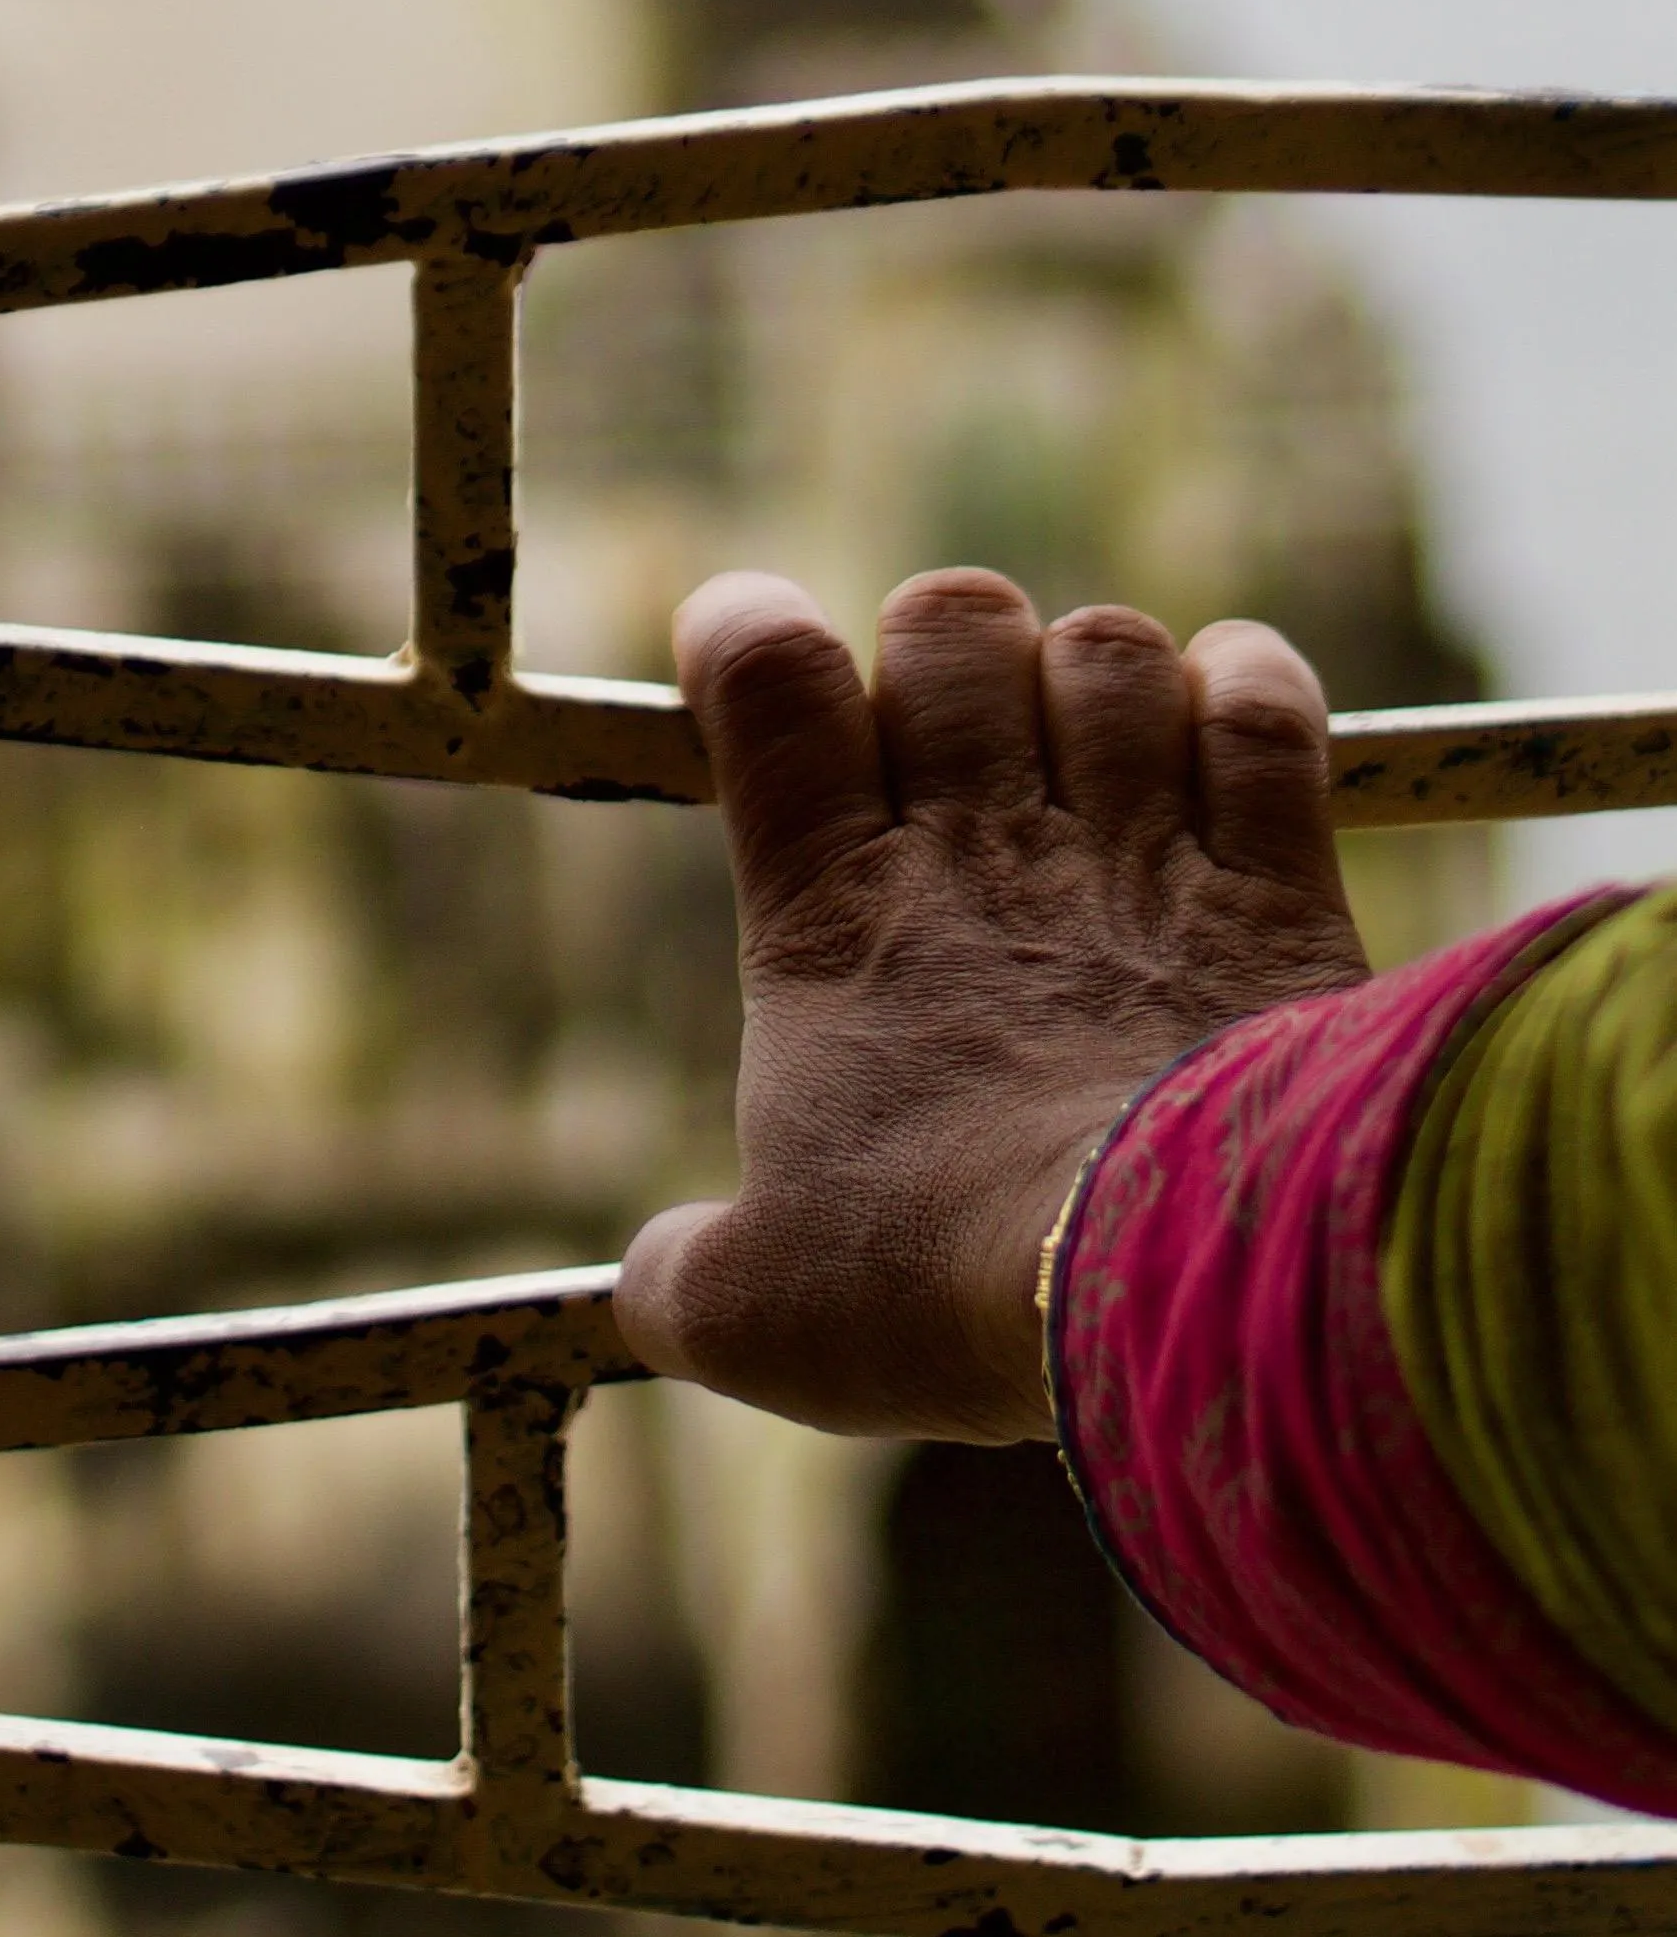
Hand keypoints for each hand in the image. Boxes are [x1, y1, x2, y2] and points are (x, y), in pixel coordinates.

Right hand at [616, 561, 1367, 1440]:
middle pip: (949, 620)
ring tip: (1097, 748)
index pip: (769, 681)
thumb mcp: (763, 1316)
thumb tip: (659, 1284)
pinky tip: (1228, 718)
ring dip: (1092, 675)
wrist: (1175, 1282)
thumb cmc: (947, 1287)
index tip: (744, 643)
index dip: (744, 632)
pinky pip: (1265, 711)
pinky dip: (1246, 687)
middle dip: (943, 643)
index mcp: (833, 913)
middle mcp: (983, 842)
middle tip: (955, 732)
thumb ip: (686, 1280)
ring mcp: (1140, 848)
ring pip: (1106, 649)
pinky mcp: (1277, 888)